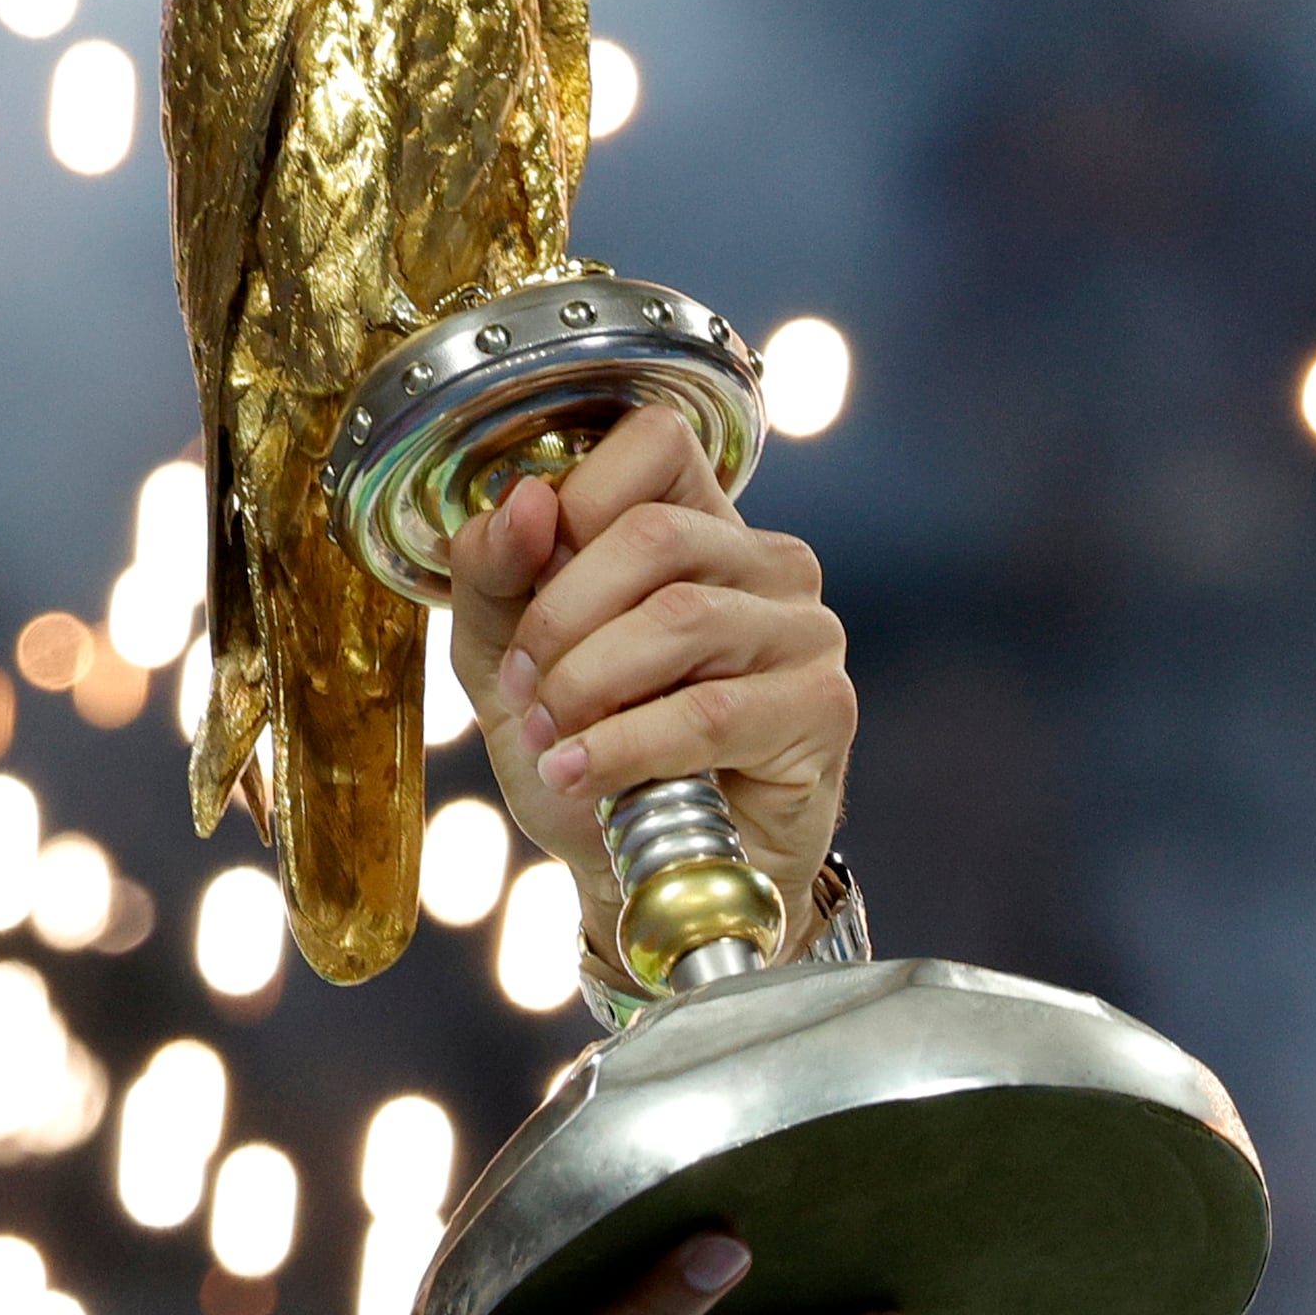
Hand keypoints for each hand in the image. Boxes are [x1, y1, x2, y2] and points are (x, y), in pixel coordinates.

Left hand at [446, 401, 851, 964]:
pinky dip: (625, 747)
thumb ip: (494, 576)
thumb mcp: (505, 659)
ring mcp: (804, 630)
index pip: (651, 442)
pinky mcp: (821, 708)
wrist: (640, 872)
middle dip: (559, 620)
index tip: (526, 594)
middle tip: (526, 692)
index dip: (570, 508)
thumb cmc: (588, 753)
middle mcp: (766, 561)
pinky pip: (710, 711)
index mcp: (697, 521)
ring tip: (553, 741)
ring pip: (678, 619)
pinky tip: (582, 774)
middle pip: (652, 534)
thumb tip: (520, 504)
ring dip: (586, 688)